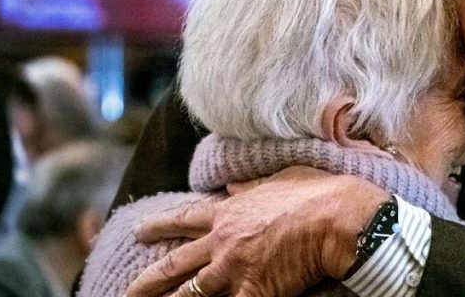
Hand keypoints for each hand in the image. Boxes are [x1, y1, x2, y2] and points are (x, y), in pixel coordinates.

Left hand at [126, 166, 388, 296]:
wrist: (338, 217)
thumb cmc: (317, 193)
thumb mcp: (281, 178)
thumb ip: (252, 185)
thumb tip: (231, 184)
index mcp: (229, 213)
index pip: (185, 219)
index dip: (159, 225)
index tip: (139, 230)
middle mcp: (223, 242)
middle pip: (174, 265)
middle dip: (146, 282)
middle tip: (127, 292)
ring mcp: (234, 269)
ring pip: (190, 295)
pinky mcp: (254, 291)